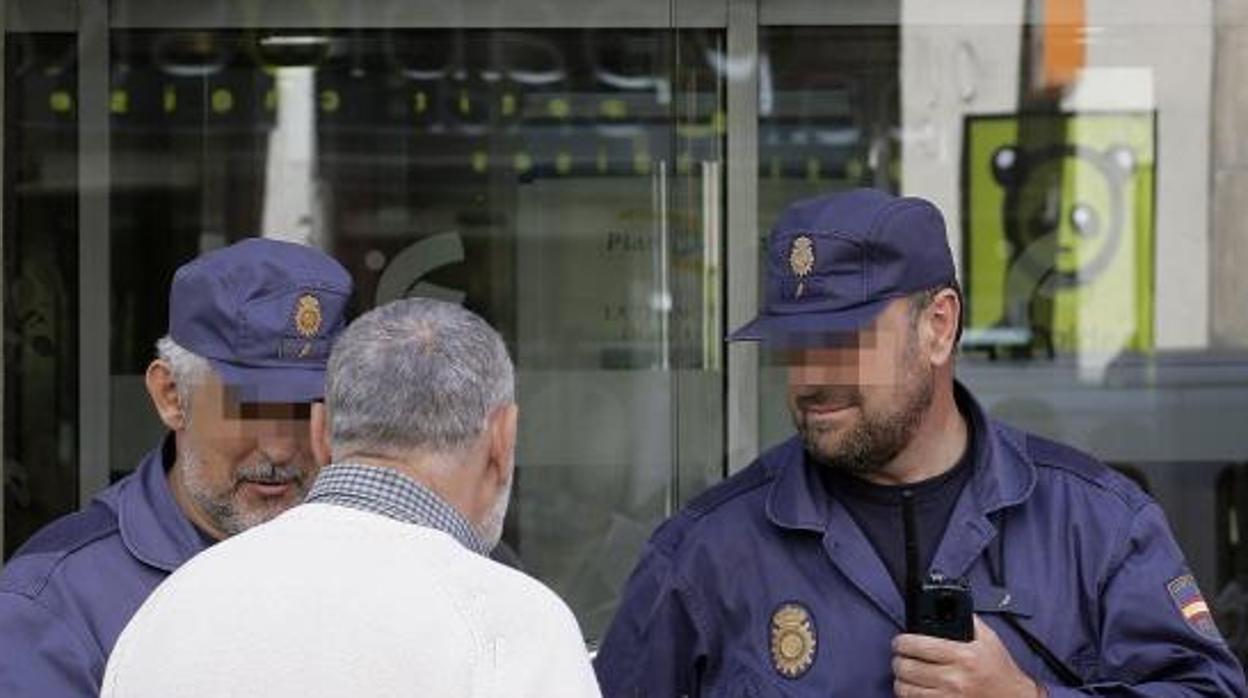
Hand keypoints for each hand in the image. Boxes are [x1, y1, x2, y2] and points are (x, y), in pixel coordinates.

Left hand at [892, 616, 1041, 696]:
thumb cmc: (999, 669)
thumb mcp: (988, 639)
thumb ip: (968, 620)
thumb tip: (948, 603)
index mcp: (963, 656)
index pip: (918, 645)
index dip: (902, 642)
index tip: (900, 641)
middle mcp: (954, 679)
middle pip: (906, 668)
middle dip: (898, 659)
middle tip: (901, 656)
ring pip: (905, 688)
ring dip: (901, 679)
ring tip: (905, 673)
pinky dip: (909, 694)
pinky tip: (913, 687)